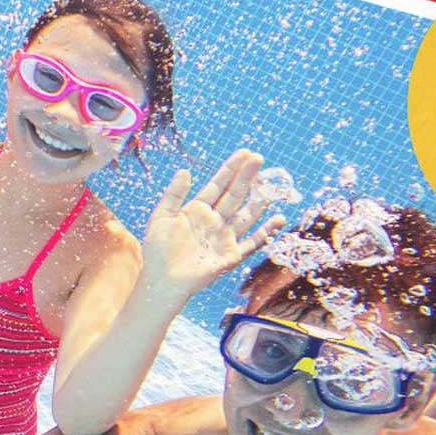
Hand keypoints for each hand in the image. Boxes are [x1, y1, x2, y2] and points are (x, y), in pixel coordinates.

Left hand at [141, 149, 285, 300]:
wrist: (161, 280)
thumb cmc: (157, 250)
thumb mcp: (161, 217)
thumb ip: (174, 195)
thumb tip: (185, 171)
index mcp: (197, 210)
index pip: (218, 185)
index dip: (231, 169)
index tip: (245, 154)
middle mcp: (214, 221)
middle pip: (234, 195)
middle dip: (246, 177)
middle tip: (259, 160)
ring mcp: (224, 238)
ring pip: (246, 216)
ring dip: (258, 201)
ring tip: (271, 186)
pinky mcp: (230, 256)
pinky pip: (252, 243)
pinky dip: (266, 232)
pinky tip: (278, 219)